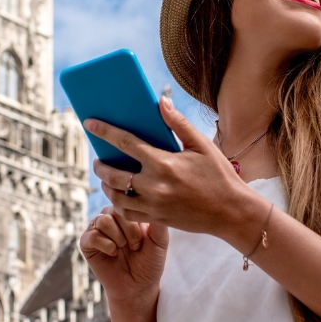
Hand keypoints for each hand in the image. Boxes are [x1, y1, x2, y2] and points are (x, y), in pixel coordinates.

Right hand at [79, 205, 168, 306]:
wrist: (138, 287)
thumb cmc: (150, 263)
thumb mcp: (160, 241)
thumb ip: (158, 222)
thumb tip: (154, 201)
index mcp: (127, 213)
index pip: (128, 203)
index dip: (137, 221)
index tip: (144, 238)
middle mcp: (111, 217)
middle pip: (115, 210)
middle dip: (129, 231)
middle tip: (135, 247)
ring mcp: (97, 229)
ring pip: (103, 221)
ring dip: (118, 238)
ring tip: (123, 249)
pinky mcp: (87, 243)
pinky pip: (92, 235)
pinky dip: (106, 245)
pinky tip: (113, 253)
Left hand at [85, 97, 266, 249]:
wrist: (231, 212)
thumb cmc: (219, 175)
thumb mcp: (202, 145)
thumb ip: (178, 124)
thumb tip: (161, 102)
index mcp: (164, 163)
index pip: (125, 143)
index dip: (104, 132)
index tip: (89, 123)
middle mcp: (154, 185)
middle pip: (112, 174)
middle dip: (100, 165)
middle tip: (98, 159)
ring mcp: (153, 205)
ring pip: (115, 197)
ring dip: (106, 186)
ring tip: (107, 178)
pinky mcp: (156, 220)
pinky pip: (127, 213)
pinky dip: (119, 204)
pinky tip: (120, 196)